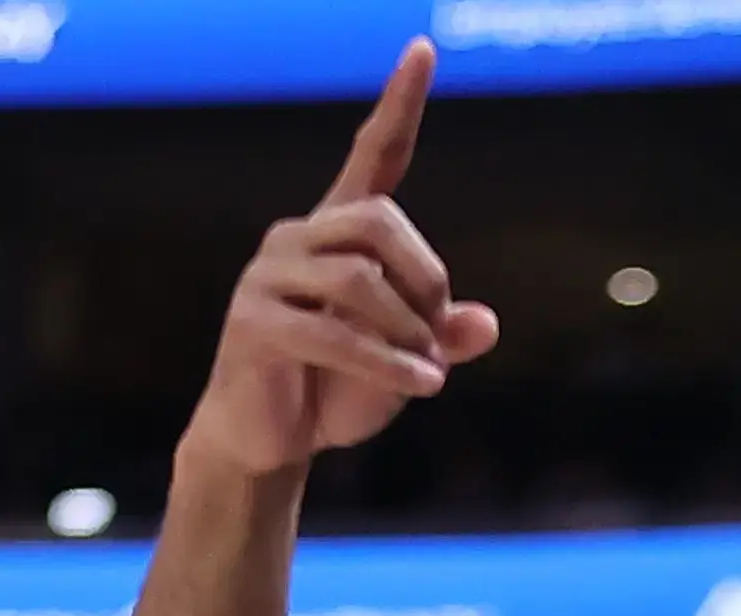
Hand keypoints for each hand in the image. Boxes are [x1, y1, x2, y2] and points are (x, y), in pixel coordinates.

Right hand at [181, 39, 500, 478]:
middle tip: (437, 337)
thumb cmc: (337, 391)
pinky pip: (335, 332)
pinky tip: (421, 385)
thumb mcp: (407, 362)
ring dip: (408, 331)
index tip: (423, 49)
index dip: (399, 104)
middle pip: (381, 224)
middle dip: (426, 281)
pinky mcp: (254, 322)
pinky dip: (388, 363)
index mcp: (338, 234)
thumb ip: (444, 336)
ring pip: (360, 279)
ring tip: (425, 372)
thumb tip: (486, 324)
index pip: (372, 154)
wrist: (269, 441)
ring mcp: (269, 276)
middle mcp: (299, 238)